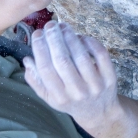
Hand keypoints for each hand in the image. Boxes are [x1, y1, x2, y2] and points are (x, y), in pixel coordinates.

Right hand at [23, 21, 120, 137]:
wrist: (99, 112)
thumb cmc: (71, 101)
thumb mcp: (50, 98)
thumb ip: (36, 81)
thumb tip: (27, 60)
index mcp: (59, 97)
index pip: (46, 68)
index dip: (40, 48)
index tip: (37, 34)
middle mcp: (77, 92)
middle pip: (62, 60)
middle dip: (54, 38)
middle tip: (50, 25)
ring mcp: (95, 85)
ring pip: (80, 55)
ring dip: (70, 37)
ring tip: (63, 27)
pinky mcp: (110, 77)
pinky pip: (100, 54)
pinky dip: (89, 42)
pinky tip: (80, 37)